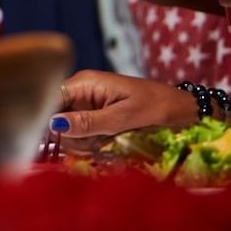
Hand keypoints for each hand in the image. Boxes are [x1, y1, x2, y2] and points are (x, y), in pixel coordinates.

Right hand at [51, 70, 199, 149]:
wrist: (182, 110)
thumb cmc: (156, 107)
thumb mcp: (124, 117)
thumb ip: (89, 122)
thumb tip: (54, 124)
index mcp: (85, 83)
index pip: (50, 97)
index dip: (47, 118)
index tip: (55, 141)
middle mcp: (81, 92)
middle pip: (56, 116)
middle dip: (68, 136)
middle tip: (89, 147)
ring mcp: (88, 105)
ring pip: (68, 129)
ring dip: (81, 143)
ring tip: (102, 148)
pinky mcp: (96, 118)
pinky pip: (82, 133)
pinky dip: (89, 144)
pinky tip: (103, 148)